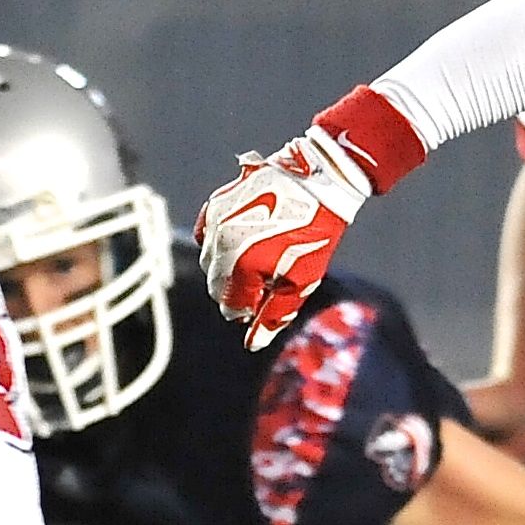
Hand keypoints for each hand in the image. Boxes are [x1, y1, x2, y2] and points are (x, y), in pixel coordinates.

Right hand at [195, 125, 373, 350]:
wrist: (318, 181)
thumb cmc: (314, 234)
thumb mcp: (301, 282)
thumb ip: (274, 314)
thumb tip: (253, 343)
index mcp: (241, 267)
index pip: (230, 306)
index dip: (249, 309)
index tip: (267, 299)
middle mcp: (220, 245)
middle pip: (216, 285)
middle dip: (236, 290)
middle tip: (264, 282)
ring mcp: (215, 222)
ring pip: (208, 261)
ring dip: (227, 268)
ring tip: (258, 258)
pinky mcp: (216, 203)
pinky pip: (206, 234)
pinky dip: (218, 243)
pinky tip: (241, 241)